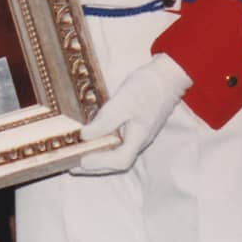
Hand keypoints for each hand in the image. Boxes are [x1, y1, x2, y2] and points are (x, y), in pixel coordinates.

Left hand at [77, 54, 190, 173]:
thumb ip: (105, 121)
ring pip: (118, 154)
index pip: (120, 161)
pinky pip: (120, 144)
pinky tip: (95, 140)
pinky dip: (105, 146)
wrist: (168, 75)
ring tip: (80, 157)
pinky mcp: (136, 128)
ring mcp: (139, 135)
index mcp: (139, 137)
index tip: (79, 161)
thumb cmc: (148, 87)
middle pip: (117, 162)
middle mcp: (139, 141)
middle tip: (73, 165)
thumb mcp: (123, 102)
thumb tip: (85, 136)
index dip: (99, 164)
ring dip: (99, 158)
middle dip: (95, 166)